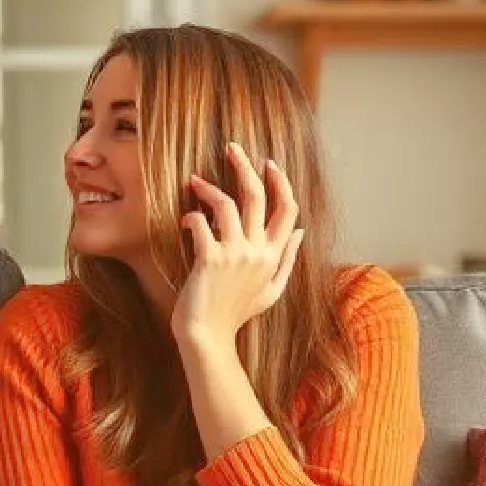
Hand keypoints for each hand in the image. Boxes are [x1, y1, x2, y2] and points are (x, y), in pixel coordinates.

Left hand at [171, 143, 302, 352]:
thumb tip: (301, 231)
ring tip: (193, 181)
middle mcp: (258, 252)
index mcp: (274, 256)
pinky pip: (201, 223)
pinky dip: (191, 216)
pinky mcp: (210, 259)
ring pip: (229, 204)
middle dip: (245, 166)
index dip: (281, 182)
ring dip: (209, 188)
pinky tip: (184, 221)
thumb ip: (286, 258)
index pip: (288, 210)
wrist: (207, 337)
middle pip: (258, 197)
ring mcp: (236, 255)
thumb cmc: (234, 314)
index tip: (268, 163)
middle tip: (231, 148)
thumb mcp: (271, 290)